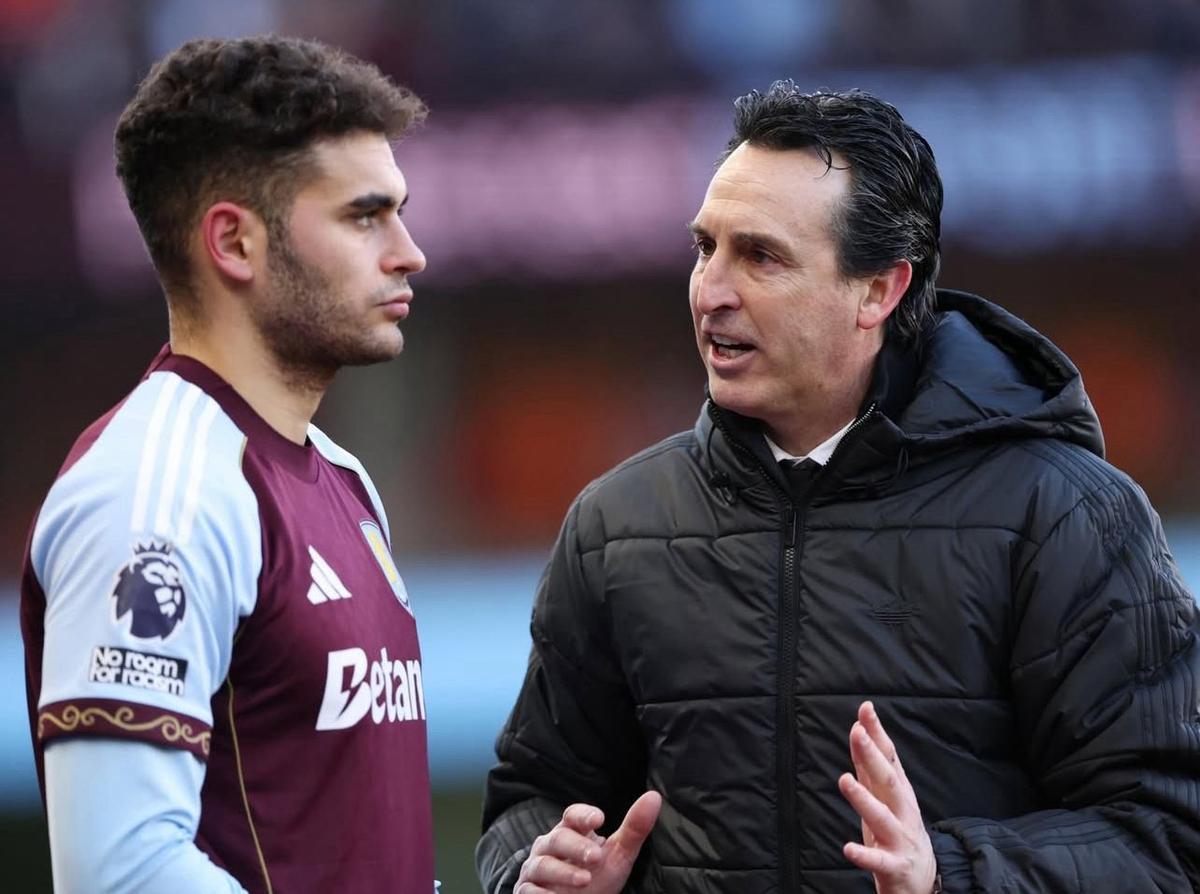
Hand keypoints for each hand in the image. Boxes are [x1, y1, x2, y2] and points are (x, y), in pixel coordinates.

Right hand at [515, 791, 661, 893]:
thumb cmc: (596, 877)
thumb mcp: (618, 855)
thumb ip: (634, 828)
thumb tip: (654, 796)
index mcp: (570, 832)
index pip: (572, 815)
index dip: (583, 815)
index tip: (599, 819)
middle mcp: (549, 847)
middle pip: (558, 838)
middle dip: (576, 846)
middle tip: (596, 856)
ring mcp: (535, 870)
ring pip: (542, 865)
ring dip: (563, 872)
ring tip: (585, 880)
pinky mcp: (526, 892)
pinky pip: (528, 890)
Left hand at [838, 701, 936, 893]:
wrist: (920, 879)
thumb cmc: (898, 829)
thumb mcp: (885, 796)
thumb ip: (870, 766)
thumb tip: (858, 729)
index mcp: (899, 792)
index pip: (889, 757)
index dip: (877, 733)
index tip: (865, 709)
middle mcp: (902, 811)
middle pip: (889, 780)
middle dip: (874, 756)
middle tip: (857, 733)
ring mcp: (900, 838)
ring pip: (882, 817)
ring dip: (863, 799)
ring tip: (845, 780)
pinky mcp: (894, 865)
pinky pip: (878, 861)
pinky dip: (864, 854)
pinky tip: (848, 848)